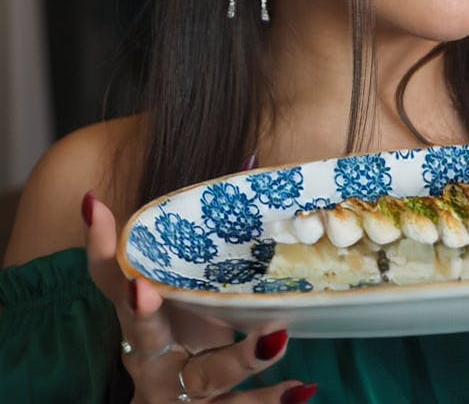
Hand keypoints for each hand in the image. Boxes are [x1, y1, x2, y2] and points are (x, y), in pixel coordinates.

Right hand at [84, 192, 316, 402]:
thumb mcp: (187, 282)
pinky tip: (302, 387)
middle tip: (140, 288)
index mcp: (141, 310)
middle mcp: (149, 353)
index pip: (110, 273)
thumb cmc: (183, 327)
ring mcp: (176, 391)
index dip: (101, 244)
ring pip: (204, 376)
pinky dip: (270, 401)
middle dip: (139, 312)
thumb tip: (251, 160)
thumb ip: (211, 227)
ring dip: (238, 358)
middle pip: (142, 332)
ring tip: (275, 338)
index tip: (96, 205)